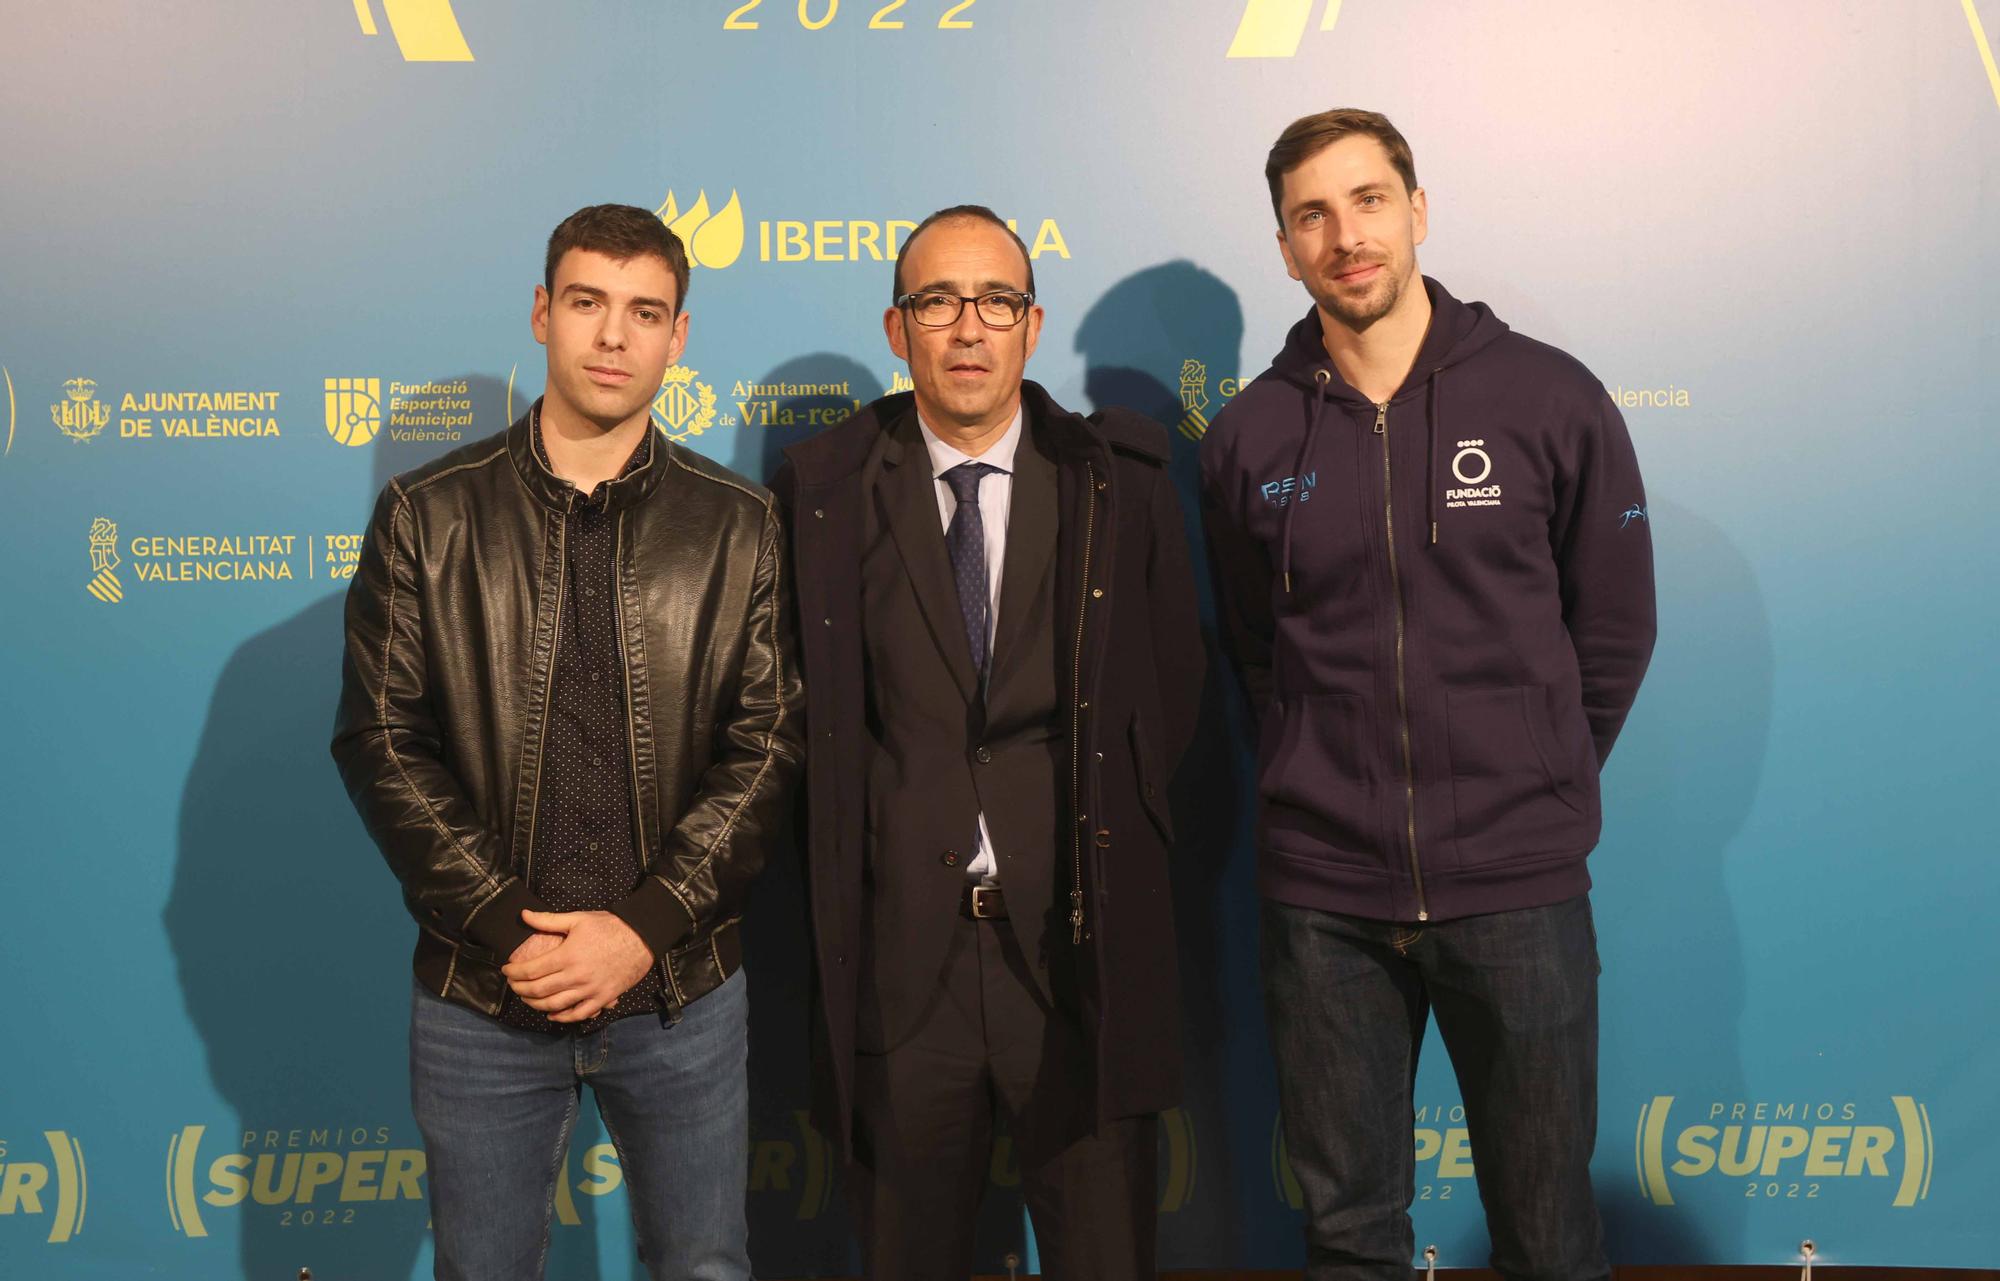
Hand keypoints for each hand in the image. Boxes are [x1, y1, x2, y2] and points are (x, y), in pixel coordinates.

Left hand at [502, 910, 654, 1022]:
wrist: (642, 937)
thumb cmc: (610, 926)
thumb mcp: (578, 918)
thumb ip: (548, 920)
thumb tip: (524, 915)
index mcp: (567, 955)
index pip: (531, 970)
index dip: (514, 973)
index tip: (506, 970)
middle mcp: (576, 976)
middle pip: (539, 990)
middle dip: (520, 990)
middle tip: (513, 985)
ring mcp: (590, 990)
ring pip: (555, 1005)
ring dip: (536, 1005)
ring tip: (527, 999)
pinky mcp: (603, 998)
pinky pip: (579, 1014)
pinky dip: (563, 1017)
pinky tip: (552, 1015)